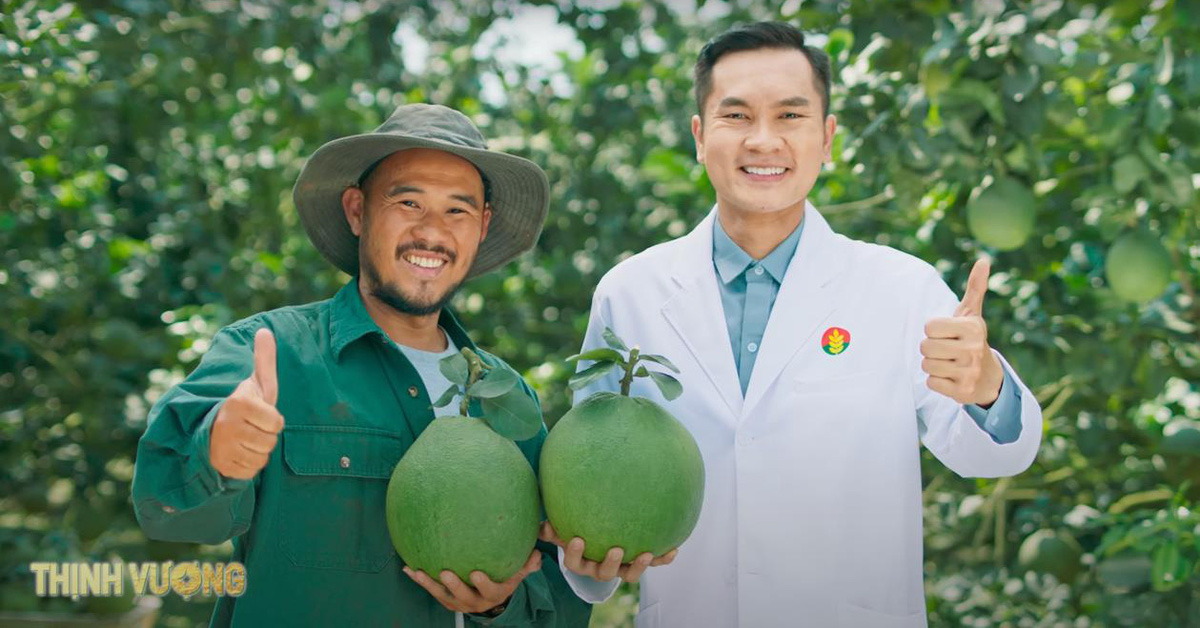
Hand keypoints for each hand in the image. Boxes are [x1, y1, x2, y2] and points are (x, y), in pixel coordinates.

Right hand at [210, 328, 284, 478]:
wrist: (212, 429)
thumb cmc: (243, 405)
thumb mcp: (255, 382)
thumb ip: (264, 359)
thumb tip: (265, 331)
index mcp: (239, 403)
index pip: (277, 422)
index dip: (273, 420)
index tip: (260, 414)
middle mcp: (228, 425)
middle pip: (270, 442)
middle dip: (266, 436)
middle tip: (252, 428)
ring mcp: (222, 448)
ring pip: (262, 458)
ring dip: (258, 450)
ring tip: (245, 439)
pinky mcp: (221, 466)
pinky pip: (251, 471)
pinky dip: (249, 464)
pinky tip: (239, 452)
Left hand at [402, 550, 540, 614]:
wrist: (493, 599)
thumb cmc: (506, 578)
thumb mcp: (518, 573)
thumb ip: (527, 564)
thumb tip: (537, 553)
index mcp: (495, 593)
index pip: (490, 590)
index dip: (482, 584)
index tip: (475, 573)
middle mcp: (476, 601)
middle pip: (464, 596)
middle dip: (454, 586)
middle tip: (445, 571)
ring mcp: (460, 602)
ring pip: (443, 596)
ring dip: (430, 584)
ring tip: (417, 572)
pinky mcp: (448, 601)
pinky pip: (432, 591)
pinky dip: (420, 581)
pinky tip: (408, 568)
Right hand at [539, 521, 676, 583]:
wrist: (596, 539)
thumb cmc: (575, 530)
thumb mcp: (562, 530)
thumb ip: (552, 529)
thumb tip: (542, 525)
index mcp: (582, 562)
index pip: (575, 563)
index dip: (575, 554)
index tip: (578, 540)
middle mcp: (600, 568)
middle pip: (604, 574)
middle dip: (610, 564)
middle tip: (616, 549)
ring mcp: (620, 567)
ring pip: (628, 574)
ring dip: (639, 566)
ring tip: (647, 553)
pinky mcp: (636, 562)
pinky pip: (651, 563)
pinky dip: (662, 559)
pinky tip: (674, 549)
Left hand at [921, 259, 1004, 406]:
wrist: (988, 378)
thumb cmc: (971, 340)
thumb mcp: (972, 314)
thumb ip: (975, 287)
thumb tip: (984, 260)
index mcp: (972, 328)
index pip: (929, 327)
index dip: (934, 331)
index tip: (948, 334)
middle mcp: (973, 350)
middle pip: (925, 347)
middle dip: (931, 349)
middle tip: (947, 351)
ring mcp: (969, 372)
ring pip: (926, 365)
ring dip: (933, 365)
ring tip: (949, 364)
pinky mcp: (963, 392)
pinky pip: (931, 383)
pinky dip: (936, 381)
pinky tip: (951, 378)